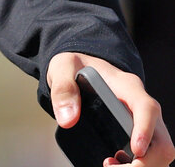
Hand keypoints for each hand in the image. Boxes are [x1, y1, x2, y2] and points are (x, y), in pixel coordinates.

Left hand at [49, 52, 173, 166]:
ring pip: (160, 150)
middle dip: (145, 161)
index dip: (145, 130)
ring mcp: (144, 121)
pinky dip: (137, 163)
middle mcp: (142, 105)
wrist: (82, 66)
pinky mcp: (139, 132)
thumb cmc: (76, 66)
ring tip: (110, 165)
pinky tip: (114, 162)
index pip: (147, 108)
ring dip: (142, 165)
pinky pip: (150, 153)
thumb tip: (68, 120)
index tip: (135, 150)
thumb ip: (63, 90)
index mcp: (127, 86)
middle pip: (162, 139)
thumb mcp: (62, 67)